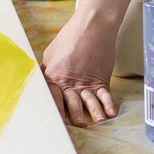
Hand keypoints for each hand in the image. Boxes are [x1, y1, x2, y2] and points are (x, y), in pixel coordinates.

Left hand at [40, 11, 118, 127]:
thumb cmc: (69, 38)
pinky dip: (108, 105)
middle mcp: (71, 82)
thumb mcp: (50, 54)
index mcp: (55, 76)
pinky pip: (105, 95)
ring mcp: (87, 81)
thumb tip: (41, 83)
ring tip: (97, 124)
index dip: (54, 111)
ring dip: (93, 114)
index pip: (53, 98)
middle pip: (72, 104)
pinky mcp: (101, 79)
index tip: (55, 122)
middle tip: (78, 127)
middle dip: (74, 117)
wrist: (92, 26)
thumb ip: (46, 71)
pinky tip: (111, 114)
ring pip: (90, 102)